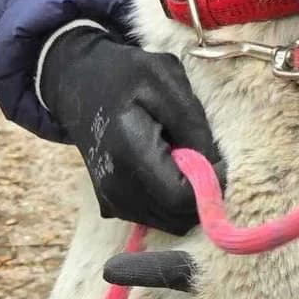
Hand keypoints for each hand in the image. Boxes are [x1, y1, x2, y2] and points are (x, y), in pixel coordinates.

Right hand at [39, 27, 223, 234]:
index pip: (180, 197)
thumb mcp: (165, 77)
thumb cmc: (124, 75)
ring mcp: (111, 200)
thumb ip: (192, 122)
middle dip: (202, 194)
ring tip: (183, 160)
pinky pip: (157, 217)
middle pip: (178, 217)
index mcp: (128, 151)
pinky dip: (172, 201)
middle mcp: (115, 186)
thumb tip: (213, 164)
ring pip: (171, 223)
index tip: (220, 160)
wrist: (79, 84)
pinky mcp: (112, 206)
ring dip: (188, 198)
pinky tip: (167, 169)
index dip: (210, 185)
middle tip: (204, 158)